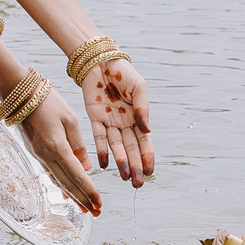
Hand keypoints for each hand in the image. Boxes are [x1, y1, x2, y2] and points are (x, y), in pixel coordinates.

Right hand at [21, 89, 102, 214]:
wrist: (19, 94)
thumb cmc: (47, 101)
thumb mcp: (70, 119)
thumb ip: (78, 144)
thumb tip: (85, 167)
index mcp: (57, 146)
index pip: (76, 174)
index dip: (89, 191)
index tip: (99, 203)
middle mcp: (46, 155)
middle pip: (67, 183)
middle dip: (82, 200)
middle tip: (96, 213)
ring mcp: (39, 155)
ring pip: (58, 181)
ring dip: (72, 196)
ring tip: (85, 209)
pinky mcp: (36, 152)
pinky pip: (51, 173)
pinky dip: (61, 185)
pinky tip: (67, 193)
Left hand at [81, 56, 154, 184]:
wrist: (101, 61)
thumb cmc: (124, 73)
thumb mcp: (139, 87)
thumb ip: (143, 108)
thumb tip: (147, 129)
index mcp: (138, 116)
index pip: (144, 141)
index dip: (147, 156)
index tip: (150, 171)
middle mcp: (124, 123)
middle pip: (130, 149)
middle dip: (135, 166)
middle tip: (137, 184)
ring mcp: (109, 122)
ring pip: (116, 146)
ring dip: (120, 162)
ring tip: (124, 177)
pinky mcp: (94, 118)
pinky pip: (98, 137)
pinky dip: (101, 150)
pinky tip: (104, 165)